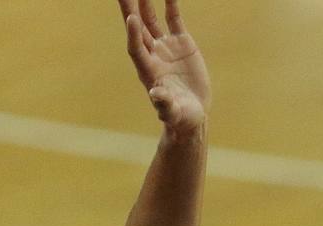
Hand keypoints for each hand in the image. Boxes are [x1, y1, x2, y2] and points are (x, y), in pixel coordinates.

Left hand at [119, 0, 209, 134]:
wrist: (193, 114)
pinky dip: (170, 4)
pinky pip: (173, 18)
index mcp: (148, 70)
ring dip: (145, 1)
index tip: (131, 18)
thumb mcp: (173, 114)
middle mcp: (153, 54)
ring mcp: (166, 47)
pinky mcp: (181, 43)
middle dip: (130, 9)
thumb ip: (164, 105)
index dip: (133, 34)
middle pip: (137, 27)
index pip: (136, 48)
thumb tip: (155, 95)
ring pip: (151, 18)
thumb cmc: (180, 117)